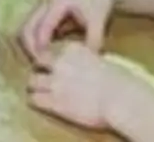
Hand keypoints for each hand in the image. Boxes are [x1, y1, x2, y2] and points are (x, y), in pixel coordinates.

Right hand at [17, 0, 121, 61]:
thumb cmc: (99, 1)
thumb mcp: (98, 20)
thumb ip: (93, 40)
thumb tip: (88, 61)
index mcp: (55, 4)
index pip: (40, 29)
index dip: (39, 48)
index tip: (46, 66)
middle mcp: (43, 5)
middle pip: (25, 29)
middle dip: (29, 49)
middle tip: (40, 67)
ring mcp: (42, 9)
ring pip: (26, 30)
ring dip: (29, 47)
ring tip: (41, 63)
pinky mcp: (44, 16)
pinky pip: (33, 31)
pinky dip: (36, 44)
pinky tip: (47, 56)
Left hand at [26, 42, 153, 131]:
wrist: (121, 98)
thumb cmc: (121, 80)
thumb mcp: (104, 60)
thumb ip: (90, 59)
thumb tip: (92, 63)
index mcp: (73, 49)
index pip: (53, 49)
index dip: (53, 58)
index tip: (56, 65)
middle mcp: (60, 63)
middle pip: (38, 62)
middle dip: (40, 69)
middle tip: (44, 78)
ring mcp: (55, 82)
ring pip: (31, 81)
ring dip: (35, 86)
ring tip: (39, 92)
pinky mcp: (54, 102)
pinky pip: (34, 99)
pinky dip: (36, 101)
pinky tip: (40, 103)